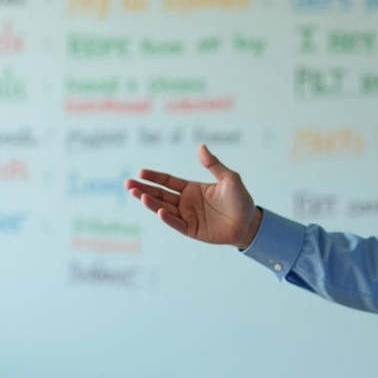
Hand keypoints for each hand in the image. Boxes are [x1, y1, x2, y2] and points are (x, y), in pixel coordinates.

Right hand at [125, 144, 260, 247]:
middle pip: (160, 194)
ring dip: (150, 202)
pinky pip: (176, 223)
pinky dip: (167, 218)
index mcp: (192, 189)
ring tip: (138, 194)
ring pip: (163, 208)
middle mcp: (186, 202)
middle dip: (144, 188)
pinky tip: (159, 210)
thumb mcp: (229, 178)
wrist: (249, 223)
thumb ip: (214, 165)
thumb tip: (200, 147)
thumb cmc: (241, 200)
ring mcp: (187, 216)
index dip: (154, 177)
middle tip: (128, 184)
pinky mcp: (191, 230)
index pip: (168, 181)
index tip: (141, 172)